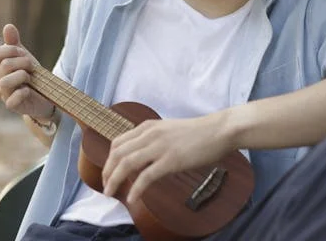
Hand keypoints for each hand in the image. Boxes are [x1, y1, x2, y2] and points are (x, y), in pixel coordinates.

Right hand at [0, 24, 53, 118]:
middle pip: (4, 65)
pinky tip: (29, 90)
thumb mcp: (22, 57)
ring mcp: (1, 95)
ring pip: (5, 81)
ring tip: (30, 77)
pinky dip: (24, 91)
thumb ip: (14, 42)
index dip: (12, 50)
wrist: (42, 95)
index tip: (23, 53)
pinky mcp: (11, 106)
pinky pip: (13, 98)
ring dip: (23, 75)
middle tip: (31, 66)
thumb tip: (8, 26)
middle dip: (23, 61)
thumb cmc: (29, 76)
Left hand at [102, 114, 232, 203]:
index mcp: (148, 127)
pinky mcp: (171, 160)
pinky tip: (132, 198)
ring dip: (114, 180)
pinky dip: (136, 188)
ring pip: (126, 163)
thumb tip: (142, 158)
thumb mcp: (168, 130)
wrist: (219, 130)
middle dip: (107, 172)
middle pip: (117, 153)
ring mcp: (160, 147)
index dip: (109, 159)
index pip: (118, 142)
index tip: (108, 172)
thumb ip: (153, 140)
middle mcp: (150, 134)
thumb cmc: (198, 133)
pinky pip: (146, 176)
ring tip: (110, 193)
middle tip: (105, 187)